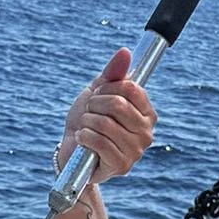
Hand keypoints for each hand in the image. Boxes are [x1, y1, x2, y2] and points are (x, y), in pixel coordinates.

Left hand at [54, 46, 156, 184]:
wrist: (71, 149)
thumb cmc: (88, 120)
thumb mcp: (98, 92)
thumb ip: (113, 73)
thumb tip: (125, 52)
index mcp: (147, 113)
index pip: (130, 88)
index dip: (107, 87)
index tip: (99, 95)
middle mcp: (146, 133)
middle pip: (118, 104)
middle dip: (94, 104)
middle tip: (89, 112)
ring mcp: (135, 152)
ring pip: (105, 123)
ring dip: (87, 121)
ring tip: (85, 127)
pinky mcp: (121, 166)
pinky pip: (99, 142)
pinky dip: (84, 136)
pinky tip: (82, 139)